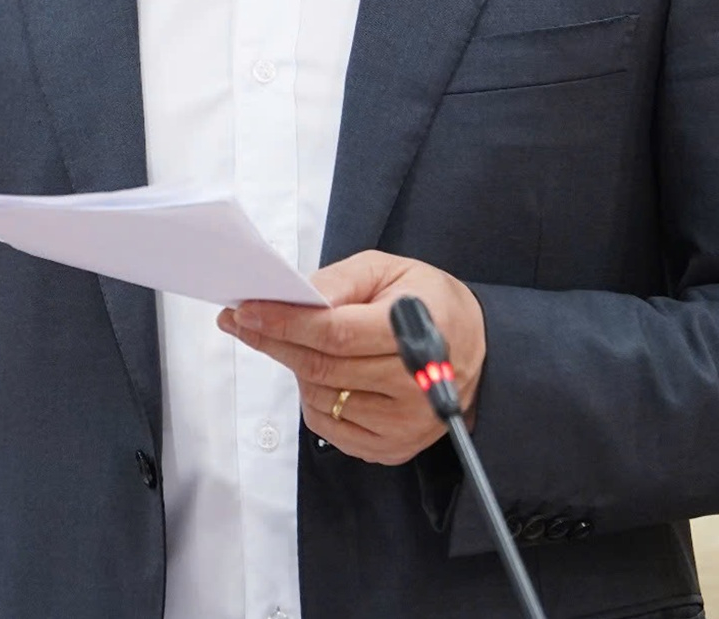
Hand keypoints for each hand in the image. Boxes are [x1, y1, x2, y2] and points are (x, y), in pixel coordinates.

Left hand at [215, 250, 485, 464]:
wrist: (476, 350)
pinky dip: (313, 400)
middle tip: (242, 321)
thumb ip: (341, 280)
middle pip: (323, 369)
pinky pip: (330, 428)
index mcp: (416, 332)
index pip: (336, 334)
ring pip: (321, 399)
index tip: (246, 310)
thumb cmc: (427, 303)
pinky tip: (318, 376)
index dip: (286, 323)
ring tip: (293, 343)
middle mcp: (414, 385)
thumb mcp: (390, 270)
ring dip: (295, 370)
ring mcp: (405, 423)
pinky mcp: (394, 448)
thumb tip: (295, 296)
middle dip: (274, 342)